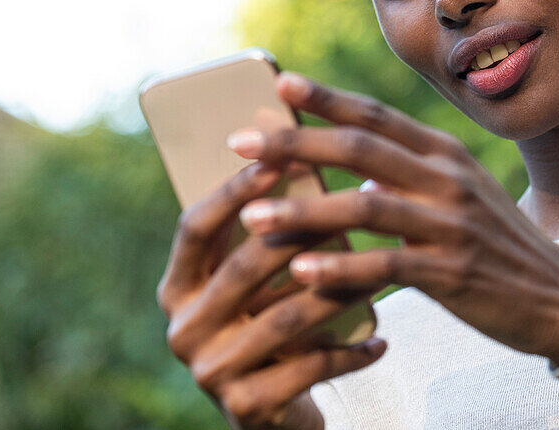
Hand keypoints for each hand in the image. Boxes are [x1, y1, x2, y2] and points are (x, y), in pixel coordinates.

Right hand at [156, 160, 387, 428]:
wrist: (270, 413)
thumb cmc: (266, 325)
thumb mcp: (252, 286)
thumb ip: (260, 236)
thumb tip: (302, 154)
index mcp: (177, 287)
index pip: (195, 227)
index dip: (233, 192)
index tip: (277, 157)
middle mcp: (183, 329)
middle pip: (245, 267)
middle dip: (301, 233)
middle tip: (353, 205)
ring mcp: (211, 371)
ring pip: (286, 317)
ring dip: (339, 290)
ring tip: (381, 270)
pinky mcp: (246, 407)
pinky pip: (311, 368)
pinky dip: (351, 354)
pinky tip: (382, 340)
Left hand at [229, 72, 558, 365]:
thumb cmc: (499, 248)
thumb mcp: (462, 198)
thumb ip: (412, 178)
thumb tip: (356, 173)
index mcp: (446, 155)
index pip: (378, 116)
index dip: (326, 99)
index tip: (278, 84)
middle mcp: (448, 179)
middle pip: (361, 148)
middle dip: (296, 142)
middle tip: (240, 142)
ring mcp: (452, 224)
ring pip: (365, 206)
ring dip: (303, 210)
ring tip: (251, 216)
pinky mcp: (453, 272)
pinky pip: (386, 266)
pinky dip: (340, 268)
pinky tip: (301, 275)